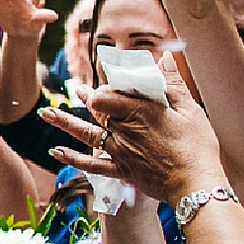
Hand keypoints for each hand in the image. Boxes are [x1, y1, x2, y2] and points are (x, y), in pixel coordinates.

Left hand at [42, 53, 225, 204]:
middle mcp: (124, 130)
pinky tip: (56, 152)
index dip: (106, 87)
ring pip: (87, 134)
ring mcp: (119, 151)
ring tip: (46, 113)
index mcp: (139, 111)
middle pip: (98, 110)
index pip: (110, 94)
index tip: (110, 82)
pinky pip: (91, 165)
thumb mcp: (190, 111)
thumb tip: (166, 57)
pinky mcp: (121, 171)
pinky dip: (73, 159)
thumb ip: (173, 84)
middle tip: (77, 88)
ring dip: (65, 122)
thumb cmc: (197, 147)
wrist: (195, 185)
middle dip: (87, 97)